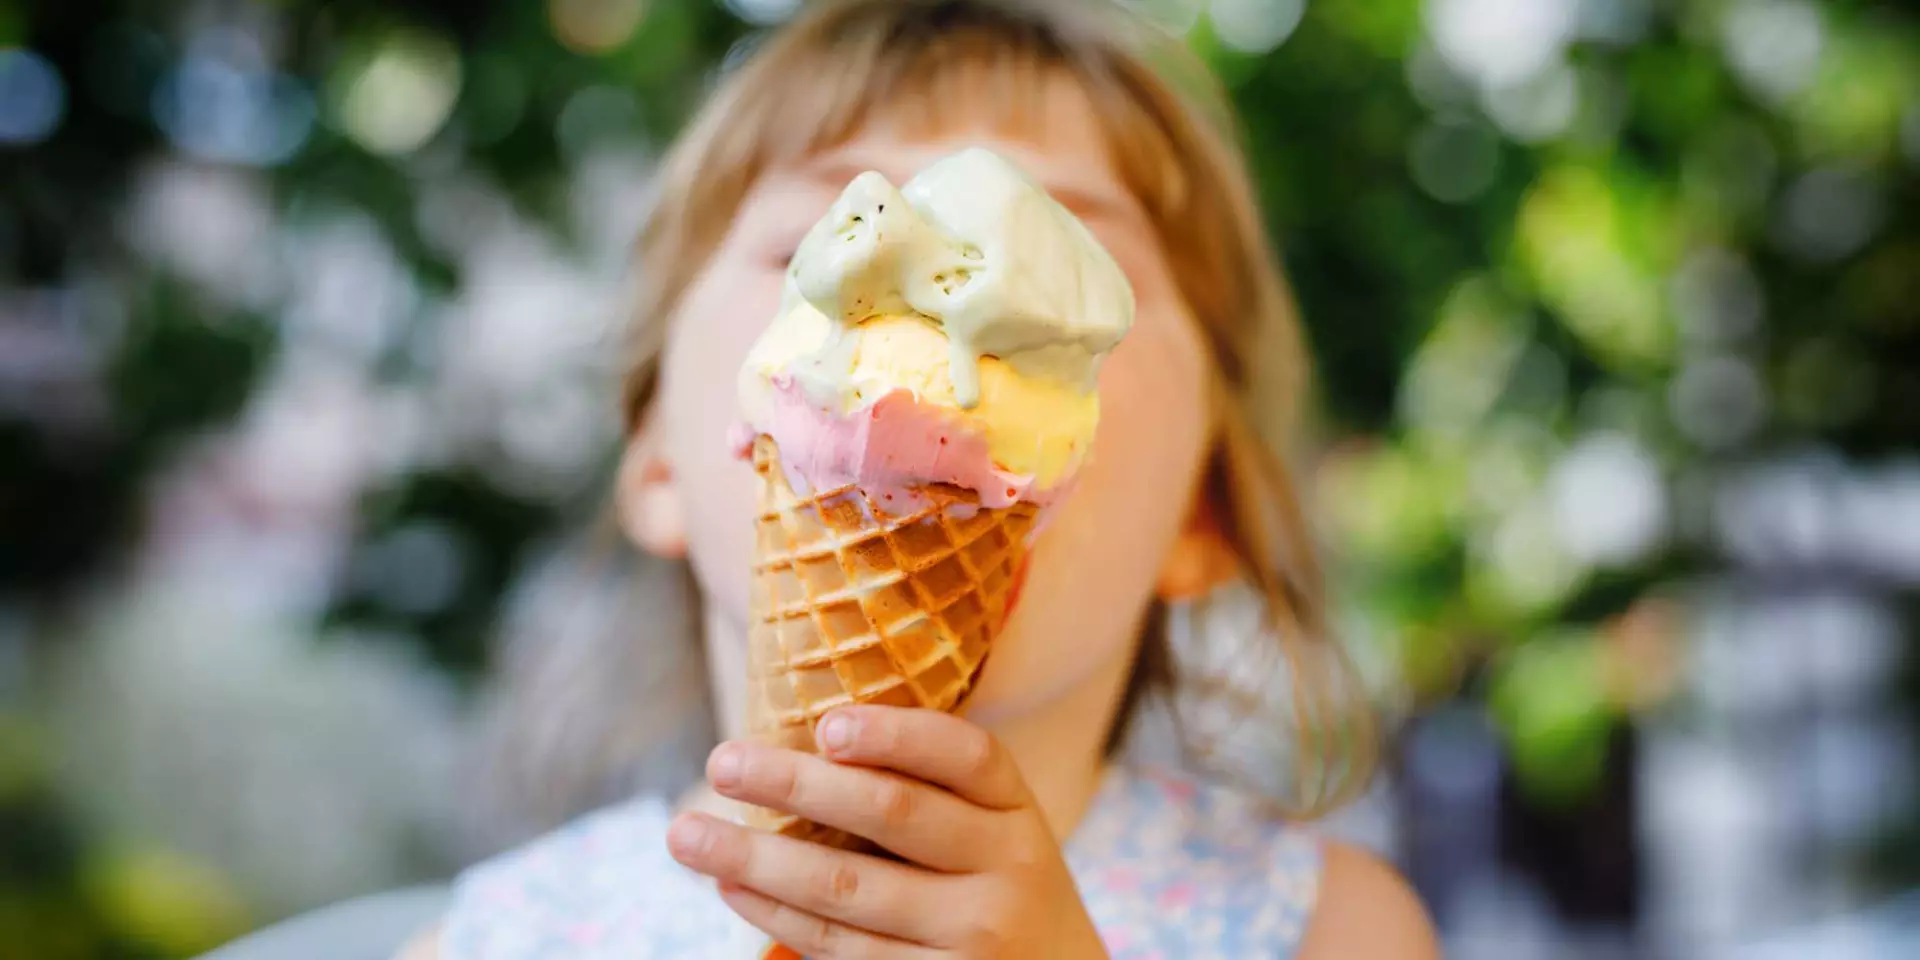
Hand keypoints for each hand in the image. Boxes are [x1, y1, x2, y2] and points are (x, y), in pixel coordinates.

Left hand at [666, 705, 1108, 958]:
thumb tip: (804, 743)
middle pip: (893, 813)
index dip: (896, 736)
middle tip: (722, 762)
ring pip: (846, 890)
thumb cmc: (996, 887)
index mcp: (1018, 813)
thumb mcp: (995, 832)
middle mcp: (1006, 871)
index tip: (826, 726)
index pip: (966, 756)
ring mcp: (971, 939)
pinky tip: (732, 889)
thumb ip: (932, 790)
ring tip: (688, 834)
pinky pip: (838, 948)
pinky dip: (775, 915)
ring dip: (755, 860)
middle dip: (796, 784)